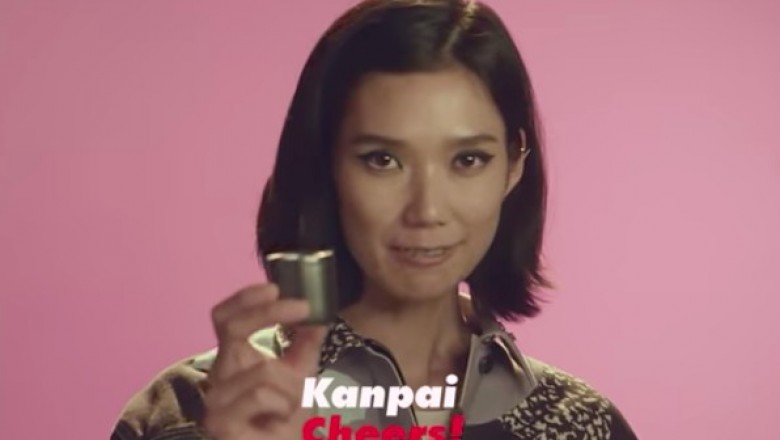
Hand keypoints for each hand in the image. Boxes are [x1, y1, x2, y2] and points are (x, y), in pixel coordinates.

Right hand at [203, 283, 327, 439]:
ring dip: (293, 385)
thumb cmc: (287, 417)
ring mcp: (215, 401)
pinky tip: (280, 420)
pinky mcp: (220, 424)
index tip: (276, 288)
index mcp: (233, 360)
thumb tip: (318, 315)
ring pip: (264, 369)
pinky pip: (261, 395)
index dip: (245, 298)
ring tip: (294, 405)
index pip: (224, 317)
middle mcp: (219, 376)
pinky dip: (283, 404)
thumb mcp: (300, 374)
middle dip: (269, 313)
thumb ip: (305, 344)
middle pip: (231, 327)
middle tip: (304, 309)